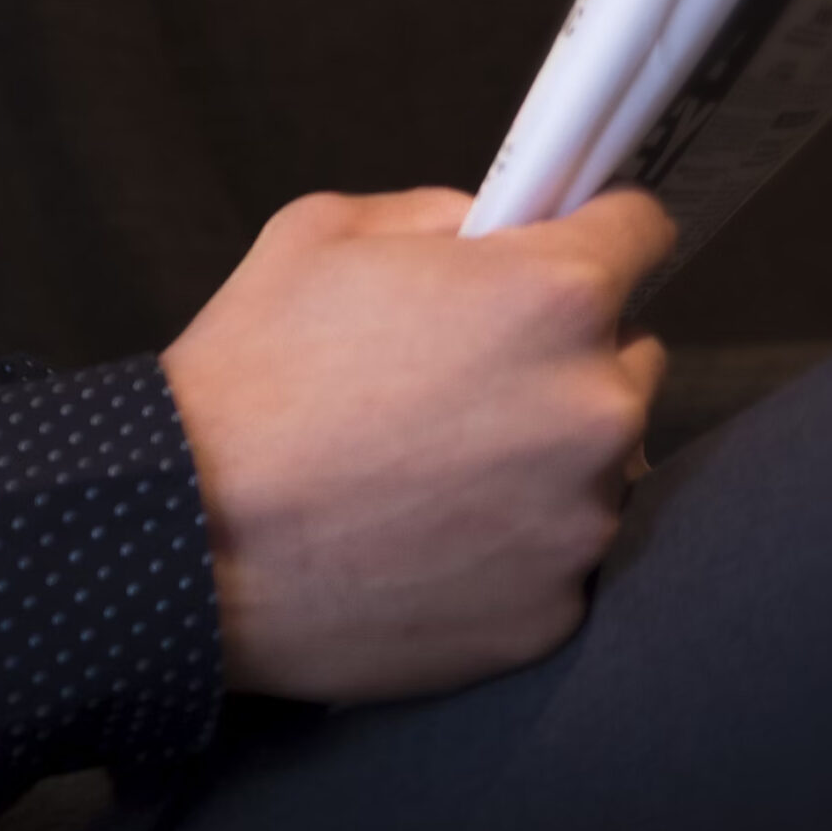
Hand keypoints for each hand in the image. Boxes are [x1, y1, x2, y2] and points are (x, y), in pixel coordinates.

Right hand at [160, 185, 671, 703]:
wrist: (187, 539)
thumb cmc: (252, 374)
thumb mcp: (327, 232)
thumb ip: (440, 215)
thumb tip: (496, 232)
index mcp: (553, 294)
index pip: (644, 230)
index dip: (598, 232)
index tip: (565, 250)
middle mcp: (594, 408)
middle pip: (629, 353)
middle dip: (566, 351)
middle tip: (468, 373)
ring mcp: (579, 522)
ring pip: (599, 462)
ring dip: (546, 454)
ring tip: (436, 466)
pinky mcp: (551, 615)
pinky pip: (558, 556)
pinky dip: (513, 544)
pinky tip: (429, 534)